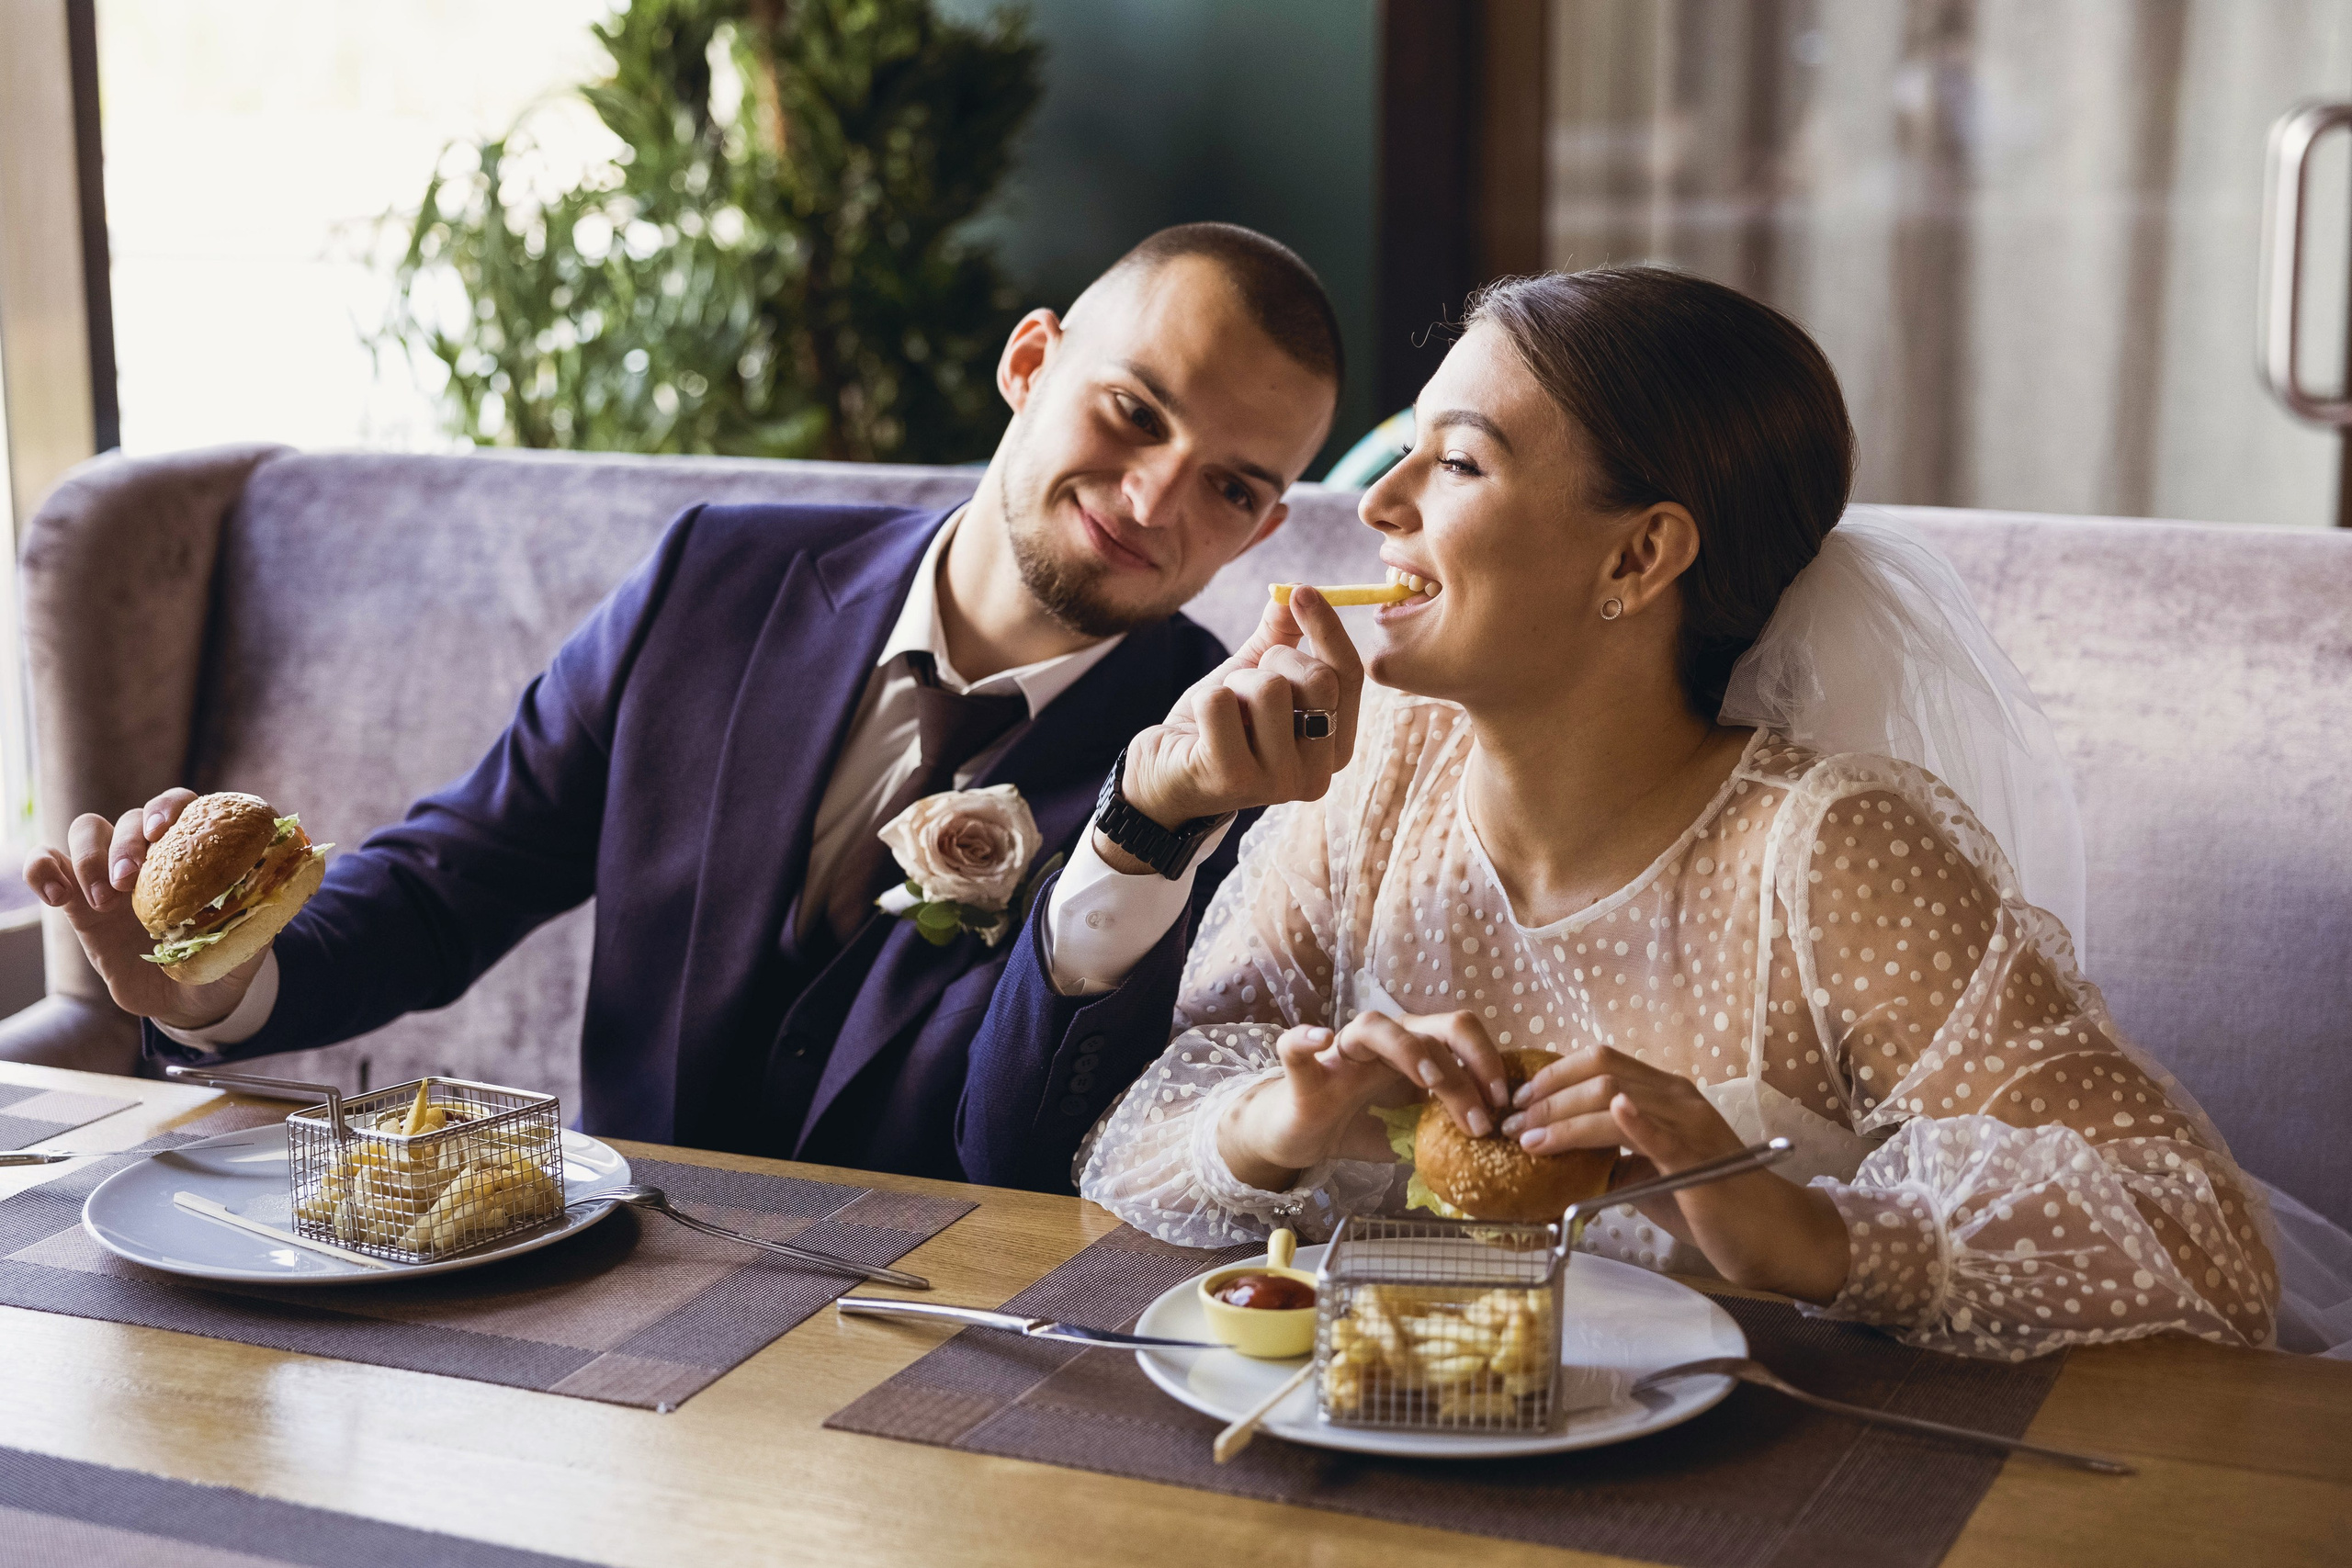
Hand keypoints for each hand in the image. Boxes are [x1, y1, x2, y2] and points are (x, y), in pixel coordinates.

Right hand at [22, 788, 265, 1030]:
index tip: (164, 831)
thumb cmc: (223, 965)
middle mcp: (155, 855)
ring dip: (91, 856)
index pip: (183, 806)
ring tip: (103, 900)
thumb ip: (257, 921)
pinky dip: (42, 868)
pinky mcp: (79, 900)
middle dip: (128, 841)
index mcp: (197, 854)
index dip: (170, 808)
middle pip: (133, 817)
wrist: (190, 1003)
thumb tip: (274, 893)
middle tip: (130, 880)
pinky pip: (49, 864)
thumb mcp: (246, 948)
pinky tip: (55, 895)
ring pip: (89, 830)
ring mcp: (114, 874)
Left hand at [1107, 586, 1363, 848]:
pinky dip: (1204, 700)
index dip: (1329, 628)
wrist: (1164, 777)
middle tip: (1247, 682)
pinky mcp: (1231, 779)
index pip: (1350, 677)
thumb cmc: (1218, 727)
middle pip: (1317, 679)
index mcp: (1334, 748)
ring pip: (1268, 689)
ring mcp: (1276, 783)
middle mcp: (1316, 775)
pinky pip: (1220, 703)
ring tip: (1223, 714)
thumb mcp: (1256, 677)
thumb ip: (1282, 636)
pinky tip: (1200, 729)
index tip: (1302, 592)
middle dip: (1275, 661)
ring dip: (1235, 685)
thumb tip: (1295, 591)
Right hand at [1218, 1009, 1508, 1192]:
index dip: (1488, 1062)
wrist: (1303, 1136)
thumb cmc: (1361, 1125)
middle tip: (1484, 1111)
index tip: (1505, 1104)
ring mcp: (1342, 1054)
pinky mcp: (1304, 1074)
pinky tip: (1320, 1038)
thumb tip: (1499, 1151)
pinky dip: (1304, 1038)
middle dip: (1465, 1065)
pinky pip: (1295, 1046)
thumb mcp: (1414, 1132)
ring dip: (1410, 1050)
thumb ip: (1447, 1130)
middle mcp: (1383, 1043)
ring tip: (1430, 1081)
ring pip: (1373, 1027)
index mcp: (1415, 1052)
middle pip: (1430, 1028)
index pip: (1459, 1037)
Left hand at [1502, 1045, 1848, 1301]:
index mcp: (1666, 1094)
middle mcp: (1678, 1098)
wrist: (1767, 1234)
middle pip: (1599, 1075)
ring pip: (1615, 1099)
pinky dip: (1633, 1120)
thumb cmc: (1708, 1204)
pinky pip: (1662, 1133)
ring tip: (1528, 1139)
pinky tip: (1611, 1113)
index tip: (1518, 1101)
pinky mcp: (1698, 1161)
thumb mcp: (1650, 1172)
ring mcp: (1690, 1125)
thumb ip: (1613, 1155)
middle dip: (1545, 1098)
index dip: (1552, 1074)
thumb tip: (1560, 1155)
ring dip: (1562, 1118)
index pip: (1600, 1061)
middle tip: (1510, 1124)